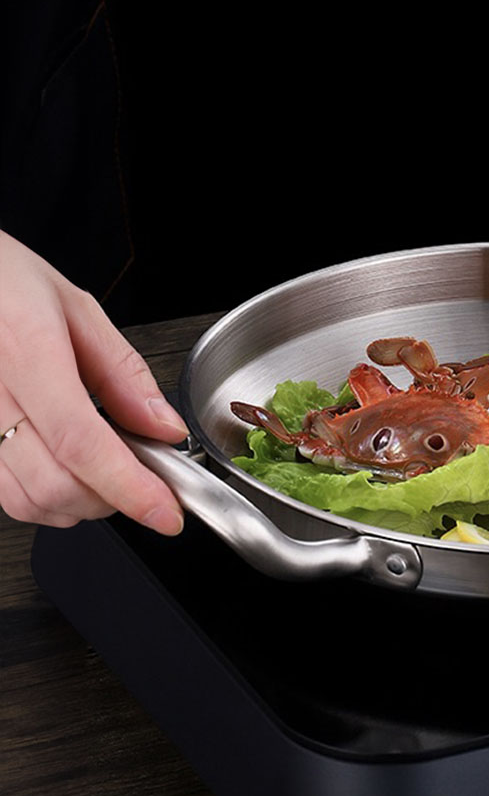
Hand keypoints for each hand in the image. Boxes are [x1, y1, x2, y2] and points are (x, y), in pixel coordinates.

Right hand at [0, 231, 186, 530]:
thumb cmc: (3, 283)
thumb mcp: (75, 309)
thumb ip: (124, 374)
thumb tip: (165, 429)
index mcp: (23, 348)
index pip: (80, 441)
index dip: (129, 487)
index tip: (166, 511)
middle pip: (56, 483)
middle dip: (114, 499)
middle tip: (146, 481)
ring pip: (27, 500)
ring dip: (81, 504)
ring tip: (108, 472)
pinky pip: (3, 494)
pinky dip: (46, 499)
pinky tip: (68, 471)